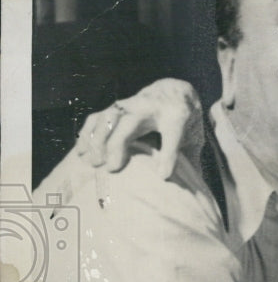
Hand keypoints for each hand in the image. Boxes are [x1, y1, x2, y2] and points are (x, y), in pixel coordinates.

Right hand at [75, 79, 202, 179]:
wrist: (174, 92)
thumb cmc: (184, 123)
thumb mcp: (194, 139)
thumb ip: (191, 160)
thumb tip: (192, 190)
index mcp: (175, 116)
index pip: (172, 135)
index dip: (168, 155)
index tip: (162, 176)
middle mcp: (150, 107)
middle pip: (130, 122)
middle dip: (118, 144)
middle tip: (110, 169)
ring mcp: (131, 105)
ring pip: (109, 117)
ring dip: (97, 139)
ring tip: (91, 162)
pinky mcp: (117, 108)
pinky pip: (97, 117)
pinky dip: (87, 133)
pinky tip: (80, 152)